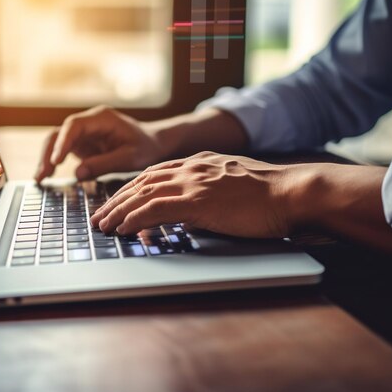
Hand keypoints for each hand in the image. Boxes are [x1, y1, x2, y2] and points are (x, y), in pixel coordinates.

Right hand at [35, 106, 164, 182]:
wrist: (154, 143)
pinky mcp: (83, 144)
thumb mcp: (129, 158)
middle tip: (42, 175)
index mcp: (102, 119)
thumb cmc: (146, 147)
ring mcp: (84, 132)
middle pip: (60, 133)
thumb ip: (104, 165)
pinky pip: (64, 150)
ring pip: (57, 141)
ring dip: (47, 158)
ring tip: (40, 179)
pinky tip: (46, 177)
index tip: (56, 161)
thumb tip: (76, 174)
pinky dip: (54, 162)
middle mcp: (89, 122)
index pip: (74, 126)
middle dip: (49, 153)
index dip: (62, 143)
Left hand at [91, 152, 306, 237]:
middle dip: (117, 199)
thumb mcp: (234, 185)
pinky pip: (156, 209)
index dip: (133, 189)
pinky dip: (135, 218)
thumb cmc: (269, 194)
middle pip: (142, 182)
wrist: (290, 193)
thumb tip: (197, 208)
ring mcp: (194, 183)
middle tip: (100, 215)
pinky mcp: (198, 201)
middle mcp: (192, 168)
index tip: (119, 201)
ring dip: (119, 211)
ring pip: (143, 194)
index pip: (156, 174)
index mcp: (200, 163)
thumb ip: (212, 190)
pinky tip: (123, 228)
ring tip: (103, 225)